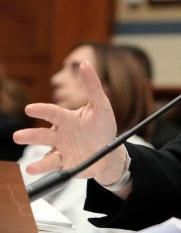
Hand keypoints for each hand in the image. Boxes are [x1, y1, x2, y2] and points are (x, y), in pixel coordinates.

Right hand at [13, 60, 124, 183]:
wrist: (109, 153)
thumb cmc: (103, 127)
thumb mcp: (102, 106)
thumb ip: (93, 86)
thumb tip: (85, 64)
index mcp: (67, 119)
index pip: (52, 113)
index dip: (42, 111)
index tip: (30, 109)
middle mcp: (60, 134)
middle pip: (43, 134)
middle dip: (31, 135)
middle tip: (18, 136)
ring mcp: (60, 150)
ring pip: (44, 150)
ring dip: (33, 154)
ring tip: (24, 157)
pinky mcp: (64, 164)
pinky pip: (52, 165)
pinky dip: (41, 167)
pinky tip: (32, 169)